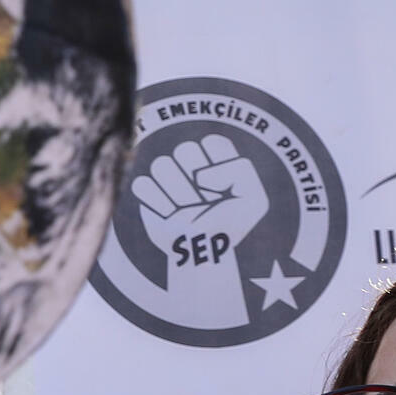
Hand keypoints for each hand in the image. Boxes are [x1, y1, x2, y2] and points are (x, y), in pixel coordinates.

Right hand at [132, 135, 266, 330]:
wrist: (204, 251)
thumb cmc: (229, 226)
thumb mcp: (253, 200)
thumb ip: (240, 172)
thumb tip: (199, 176)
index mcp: (216, 157)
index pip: (212, 143)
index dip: (218, 167)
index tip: (224, 191)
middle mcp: (190, 162)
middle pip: (185, 149)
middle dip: (197, 180)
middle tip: (204, 202)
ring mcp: (167, 176)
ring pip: (161, 164)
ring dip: (177, 193)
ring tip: (187, 211)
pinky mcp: (147, 193)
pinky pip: (142, 183)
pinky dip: (157, 203)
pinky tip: (169, 215)